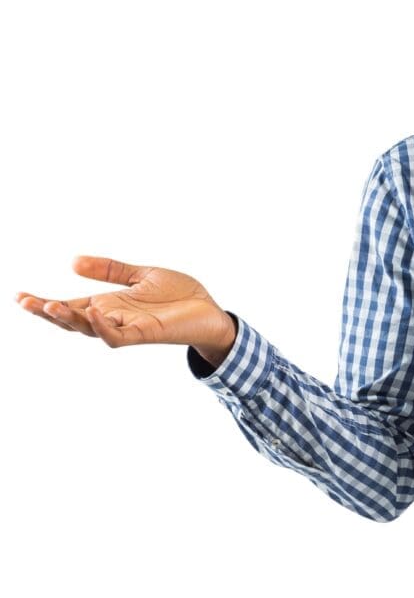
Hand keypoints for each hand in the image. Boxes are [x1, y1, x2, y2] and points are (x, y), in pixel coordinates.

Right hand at [15, 255, 235, 355]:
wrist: (211, 311)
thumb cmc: (179, 296)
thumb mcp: (141, 275)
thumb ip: (110, 270)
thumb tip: (72, 261)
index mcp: (110, 304)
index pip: (70, 305)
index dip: (44, 303)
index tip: (19, 296)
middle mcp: (114, 318)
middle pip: (72, 319)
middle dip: (47, 312)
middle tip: (25, 301)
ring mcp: (128, 327)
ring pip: (90, 329)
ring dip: (70, 319)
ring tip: (51, 305)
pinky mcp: (146, 334)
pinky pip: (118, 335)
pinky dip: (103, 326)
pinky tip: (92, 313)